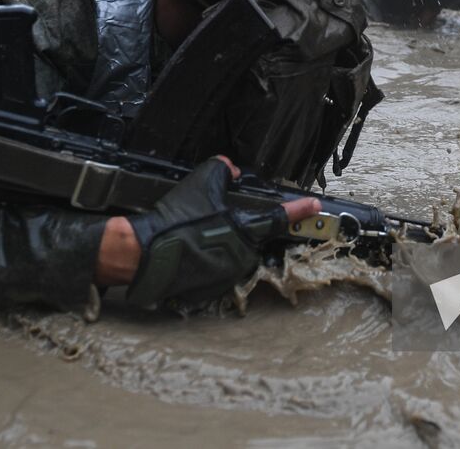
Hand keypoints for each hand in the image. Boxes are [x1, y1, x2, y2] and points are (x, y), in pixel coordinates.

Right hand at [103, 156, 318, 305]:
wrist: (144, 254)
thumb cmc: (175, 218)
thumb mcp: (201, 181)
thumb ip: (223, 170)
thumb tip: (233, 171)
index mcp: (244, 229)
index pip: (278, 217)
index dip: (298, 210)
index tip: (314, 206)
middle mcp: (241, 255)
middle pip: (249, 237)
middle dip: (235, 226)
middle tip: (208, 220)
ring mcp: (227, 276)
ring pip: (233, 254)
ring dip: (220, 244)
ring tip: (193, 235)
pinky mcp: (211, 290)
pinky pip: (216, 270)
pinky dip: (207, 260)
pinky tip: (187, 250)